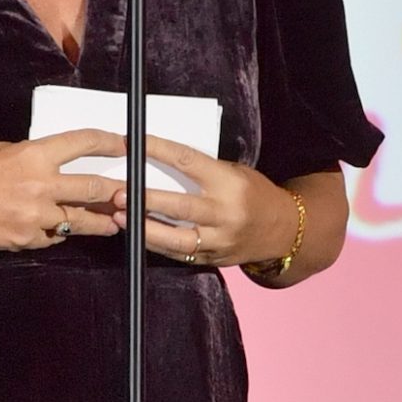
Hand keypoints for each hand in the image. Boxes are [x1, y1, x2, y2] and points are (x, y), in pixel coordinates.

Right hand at [0, 129, 125, 251]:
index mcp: (34, 155)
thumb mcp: (5, 151)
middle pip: (96, 187)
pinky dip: (61, 233)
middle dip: (119, 191)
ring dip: (103, 221)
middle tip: (133, 193)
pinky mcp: (28, 240)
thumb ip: (37, 158)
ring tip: (115, 222)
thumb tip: (64, 165)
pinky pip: (56, 237)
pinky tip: (62, 230)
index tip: (129, 145)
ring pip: (83, 220)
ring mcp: (36, 216)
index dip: (112, 142)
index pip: (85, 143)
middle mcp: (40, 185)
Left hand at [111, 139, 299, 267]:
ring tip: (118, 218)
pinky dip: (155, 244)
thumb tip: (158, 162)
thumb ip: (203, 172)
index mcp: (229, 182)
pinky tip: (136, 234)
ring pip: (176, 237)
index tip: (133, 143)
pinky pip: (179, 253)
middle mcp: (226, 212)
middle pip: (180, 205)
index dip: (158, 150)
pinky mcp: (213, 258)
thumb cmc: (253, 194)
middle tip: (117, 193)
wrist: (284, 230)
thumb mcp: (235, 173)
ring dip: (144, 228)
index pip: (188, 161)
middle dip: (145, 199)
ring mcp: (220, 239)